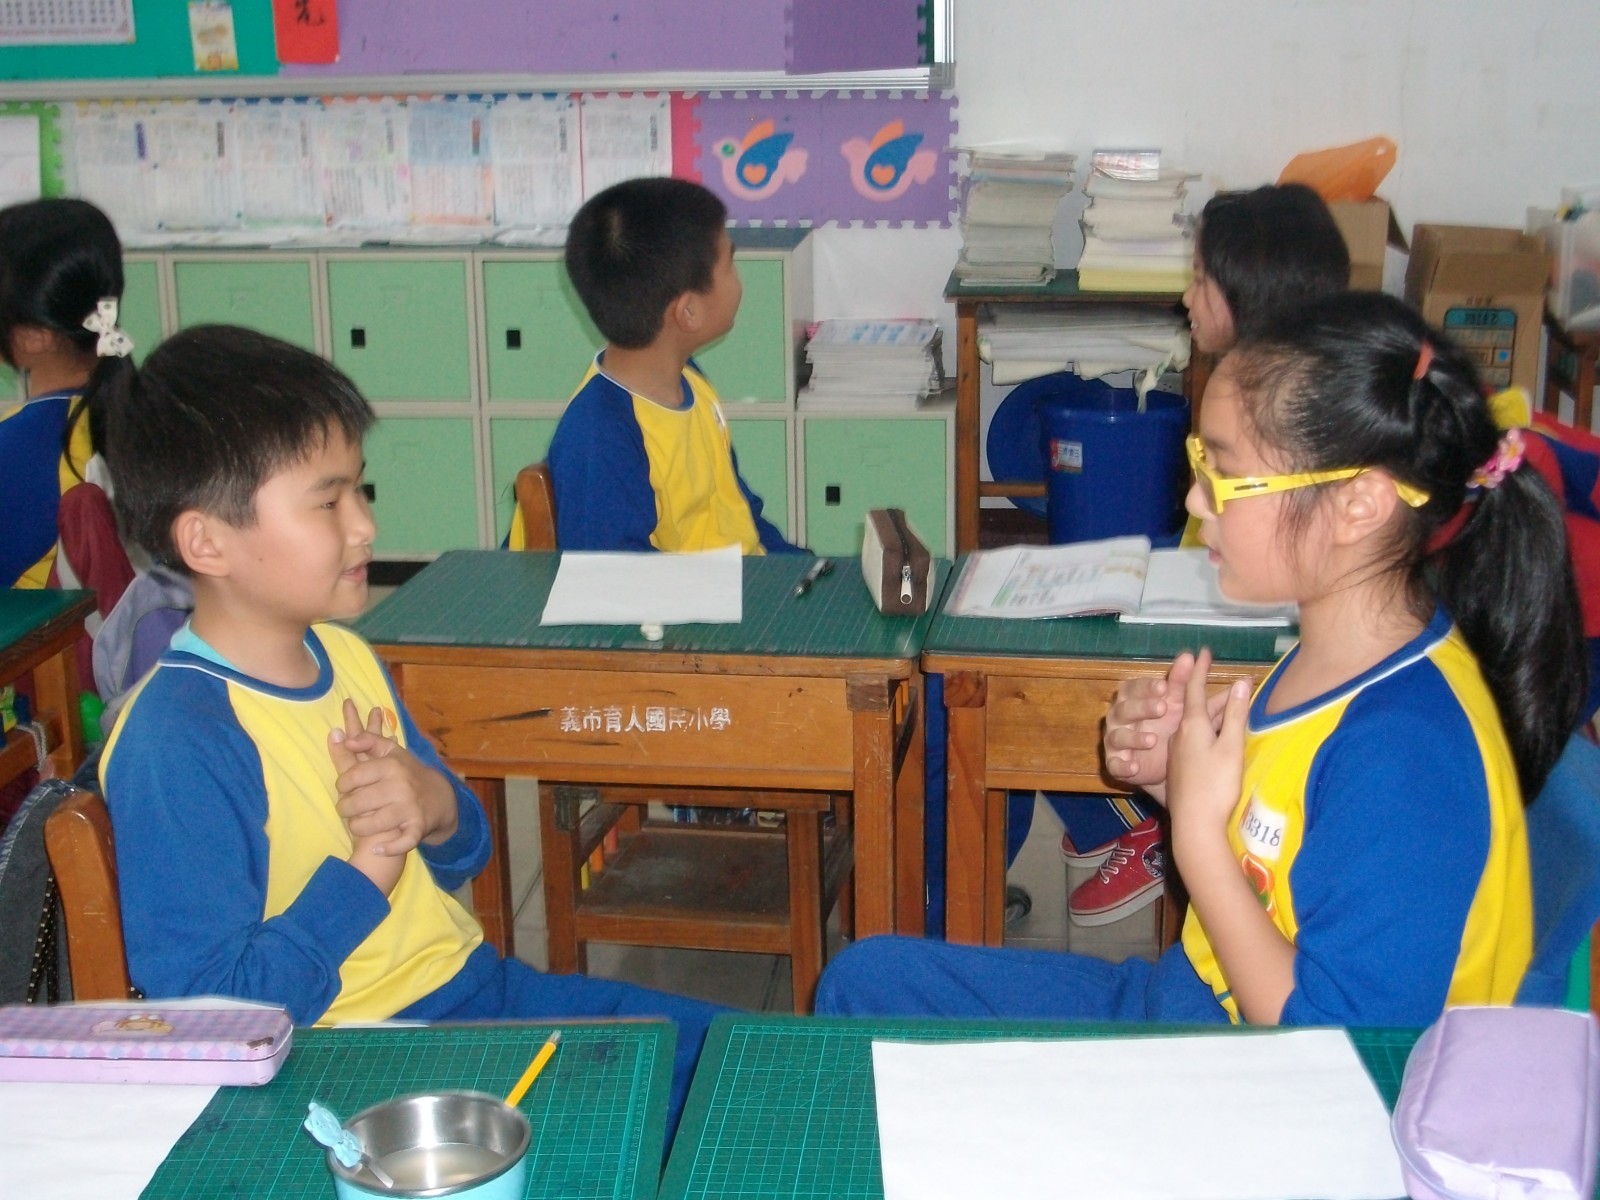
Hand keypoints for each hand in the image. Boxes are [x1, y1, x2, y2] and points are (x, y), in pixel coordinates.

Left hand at [329, 700, 457, 890]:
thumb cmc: (408, 773)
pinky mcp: (417, 828)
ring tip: (355, 824)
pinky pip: (401, 843)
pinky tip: (377, 849)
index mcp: (392, 766)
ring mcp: (409, 808)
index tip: (343, 787)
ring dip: (357, 827)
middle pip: (358, 802)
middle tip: (345, 808)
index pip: (353, 776)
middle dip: (344, 808)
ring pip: (371, 824)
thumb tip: (342, 738)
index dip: (342, 784)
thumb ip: (368, 741)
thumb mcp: (392, 752)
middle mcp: (401, 786)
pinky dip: (388, 849)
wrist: (440, 797)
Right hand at [1103, 652, 1235, 799]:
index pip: (1152, 688)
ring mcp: (1124, 745)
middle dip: (1142, 705)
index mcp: (1154, 707)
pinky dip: (1122, 764)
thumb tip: (1243, 682)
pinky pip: (1114, 764)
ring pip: (1116, 735)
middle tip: (1162, 708)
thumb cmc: (1188, 749)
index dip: (1160, 681)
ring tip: (1152, 740)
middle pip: (1126, 706)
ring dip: (1132, 737)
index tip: (1173, 674)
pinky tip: (1134, 766)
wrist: (1177, 790)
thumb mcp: (1208, 728)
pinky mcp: (1121, 766)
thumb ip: (1217, 705)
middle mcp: (1134, 722)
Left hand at [1165, 649, 1251, 872]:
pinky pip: (1191, 740)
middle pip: (1194, 707)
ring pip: (1193, 725)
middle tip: (1210, 669)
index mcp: (1192, 726)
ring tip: (1219, 701)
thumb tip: (1241, 683)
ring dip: (1205, 711)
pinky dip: (1202, 730)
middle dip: (1204, 688)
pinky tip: (1209, 737)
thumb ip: (1236, 715)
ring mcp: (1177, 754)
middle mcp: (1180, 736)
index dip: (1200, 670)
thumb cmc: (1216, 785)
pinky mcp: (1179, 770)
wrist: (1195, 825)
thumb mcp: (1231, 747)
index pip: (1194, 690)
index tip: (1203, 651)